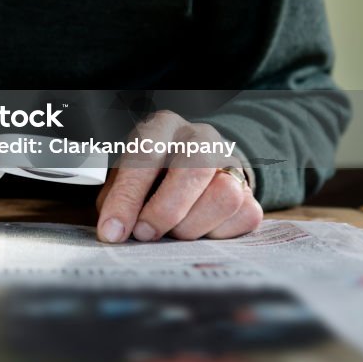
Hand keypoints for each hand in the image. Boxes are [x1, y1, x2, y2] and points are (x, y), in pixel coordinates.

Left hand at [95, 110, 262, 242]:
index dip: (128, 197)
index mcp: (163, 126)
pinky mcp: (250, 190)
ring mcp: (230, 161)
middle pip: (194, 169)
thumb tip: (114, 231)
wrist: (191, 171)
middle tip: (145, 234)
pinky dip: (217, 233)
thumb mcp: (124, 180)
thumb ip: (119, 200)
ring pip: (225, 194)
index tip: (113, 230)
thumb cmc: (150, 178)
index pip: (146, 154)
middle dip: (166, 210)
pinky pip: (244, 216)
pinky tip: (198, 230)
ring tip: (172, 232)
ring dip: (193, 225)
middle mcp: (200, 137)